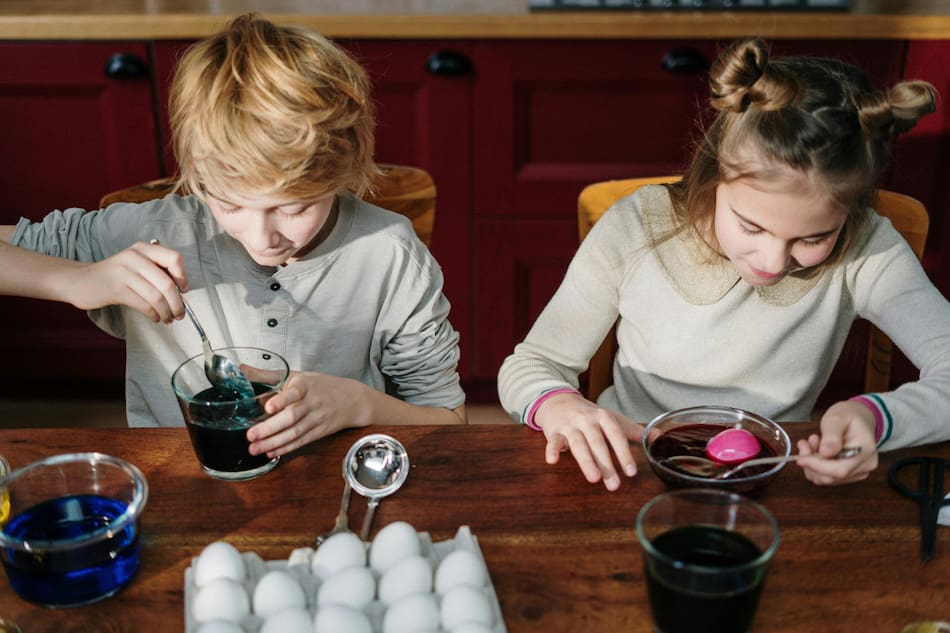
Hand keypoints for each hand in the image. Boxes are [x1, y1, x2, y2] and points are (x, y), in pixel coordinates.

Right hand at [62, 240, 187, 322]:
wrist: (79, 280)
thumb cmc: (114, 275)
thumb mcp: (135, 264)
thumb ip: (156, 270)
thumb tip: (181, 290)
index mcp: (143, 249)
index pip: (173, 258)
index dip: (183, 276)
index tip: (184, 290)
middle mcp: (134, 257)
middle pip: (167, 283)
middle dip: (177, 303)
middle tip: (179, 314)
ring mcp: (124, 272)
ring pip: (156, 297)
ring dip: (166, 312)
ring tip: (168, 318)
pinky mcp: (116, 289)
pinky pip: (144, 305)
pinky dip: (154, 314)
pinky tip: (155, 317)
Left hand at [245, 371, 371, 457]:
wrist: (353, 400)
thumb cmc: (321, 386)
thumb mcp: (297, 375)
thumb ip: (268, 375)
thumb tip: (241, 370)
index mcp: (306, 385)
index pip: (295, 392)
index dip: (282, 400)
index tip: (268, 406)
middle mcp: (312, 403)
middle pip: (292, 417)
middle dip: (270, 428)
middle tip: (251, 435)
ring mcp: (317, 419)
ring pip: (295, 433)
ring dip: (274, 442)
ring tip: (255, 448)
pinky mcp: (319, 432)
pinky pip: (301, 441)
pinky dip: (286, 448)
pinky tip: (271, 452)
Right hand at [533, 392, 642, 490]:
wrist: (559, 401)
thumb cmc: (589, 414)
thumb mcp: (612, 419)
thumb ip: (633, 430)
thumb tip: (658, 437)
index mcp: (604, 417)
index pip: (616, 435)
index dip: (624, 453)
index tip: (631, 472)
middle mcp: (587, 420)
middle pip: (598, 443)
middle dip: (606, 464)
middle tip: (614, 484)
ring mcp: (570, 426)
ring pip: (578, 444)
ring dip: (586, 461)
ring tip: (593, 478)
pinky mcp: (554, 432)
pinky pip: (553, 441)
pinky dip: (552, 450)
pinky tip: (552, 461)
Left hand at [796, 400, 878, 484]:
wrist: (859, 418)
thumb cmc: (849, 416)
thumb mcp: (837, 418)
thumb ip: (831, 435)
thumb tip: (825, 453)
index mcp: (865, 451)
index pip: (840, 470)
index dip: (817, 467)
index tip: (800, 458)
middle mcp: (865, 466)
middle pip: (832, 477)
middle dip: (811, 463)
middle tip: (804, 444)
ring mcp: (858, 472)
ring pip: (827, 479)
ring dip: (812, 464)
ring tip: (813, 442)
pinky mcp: (850, 474)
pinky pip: (828, 476)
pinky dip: (817, 466)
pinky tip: (817, 450)